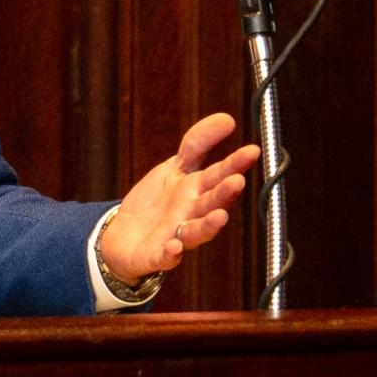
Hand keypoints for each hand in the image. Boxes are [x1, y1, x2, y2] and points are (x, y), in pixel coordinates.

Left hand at [99, 113, 260, 284]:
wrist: (124, 237)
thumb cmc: (157, 202)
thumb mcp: (175, 167)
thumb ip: (198, 143)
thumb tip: (228, 119)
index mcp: (197, 191)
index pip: (219, 174)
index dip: (235, 163)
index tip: (252, 150)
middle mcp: (191, 214)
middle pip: (211, 203)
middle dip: (224, 194)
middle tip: (236, 182)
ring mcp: (176, 236)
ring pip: (195, 232)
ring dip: (208, 226)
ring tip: (220, 217)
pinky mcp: (156, 255)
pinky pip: (164, 257)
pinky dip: (170, 254)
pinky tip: (174, 246)